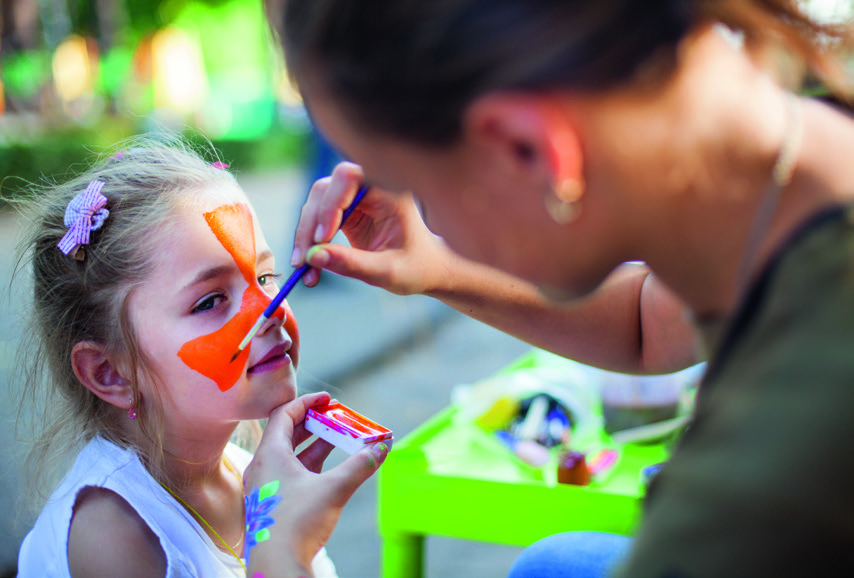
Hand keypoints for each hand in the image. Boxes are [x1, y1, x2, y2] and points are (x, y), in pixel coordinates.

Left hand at [244, 392, 388, 574]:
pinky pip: (289, 473)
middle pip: (286, 433)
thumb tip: (382, 447)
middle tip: (337, 417)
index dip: (307, 402)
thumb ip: (360, 465)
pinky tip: (331, 469)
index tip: (328, 399)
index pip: (284, 414)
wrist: (277, 567)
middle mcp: (262, 467)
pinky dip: (310, 465)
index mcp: (269, 455)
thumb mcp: (334, 489)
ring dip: (315, 445)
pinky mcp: (271, 503)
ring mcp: (264, 487)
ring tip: (340, 439)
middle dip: (314, 423)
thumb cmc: (298, 524)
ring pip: (290, 455)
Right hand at [291, 162, 448, 294]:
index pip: (348, 177)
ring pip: (316, 204)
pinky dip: (309, 242)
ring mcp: (355, 197)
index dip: (331, 204)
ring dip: (305, 236)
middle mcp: (370, 187)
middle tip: (304, 261)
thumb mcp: (387, 272)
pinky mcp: (345, 212)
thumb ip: (352, 264)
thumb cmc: (416, 267)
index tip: (322, 238)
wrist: (424, 269)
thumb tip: (313, 257)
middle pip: (325, 189)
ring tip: (306, 271)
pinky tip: (309, 267)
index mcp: (390, 190)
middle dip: (311, 224)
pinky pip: (317, 219)